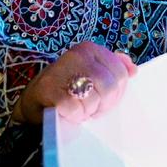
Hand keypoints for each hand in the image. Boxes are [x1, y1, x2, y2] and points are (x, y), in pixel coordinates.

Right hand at [12, 41, 138, 125]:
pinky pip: (77, 109)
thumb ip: (112, 69)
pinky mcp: (50, 90)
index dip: (116, 92)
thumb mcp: (90, 74)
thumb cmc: (65, 90)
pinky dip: (75, 116)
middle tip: (90, 108)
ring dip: (88, 111)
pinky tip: (67, 113)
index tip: (102, 98)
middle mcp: (77, 55)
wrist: (33, 104)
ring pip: (95, 98)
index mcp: (90, 49)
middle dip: (103, 104)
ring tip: (78, 109)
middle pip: (110, 86)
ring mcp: (62, 71)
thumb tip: (134, 69)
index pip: (121, 73)